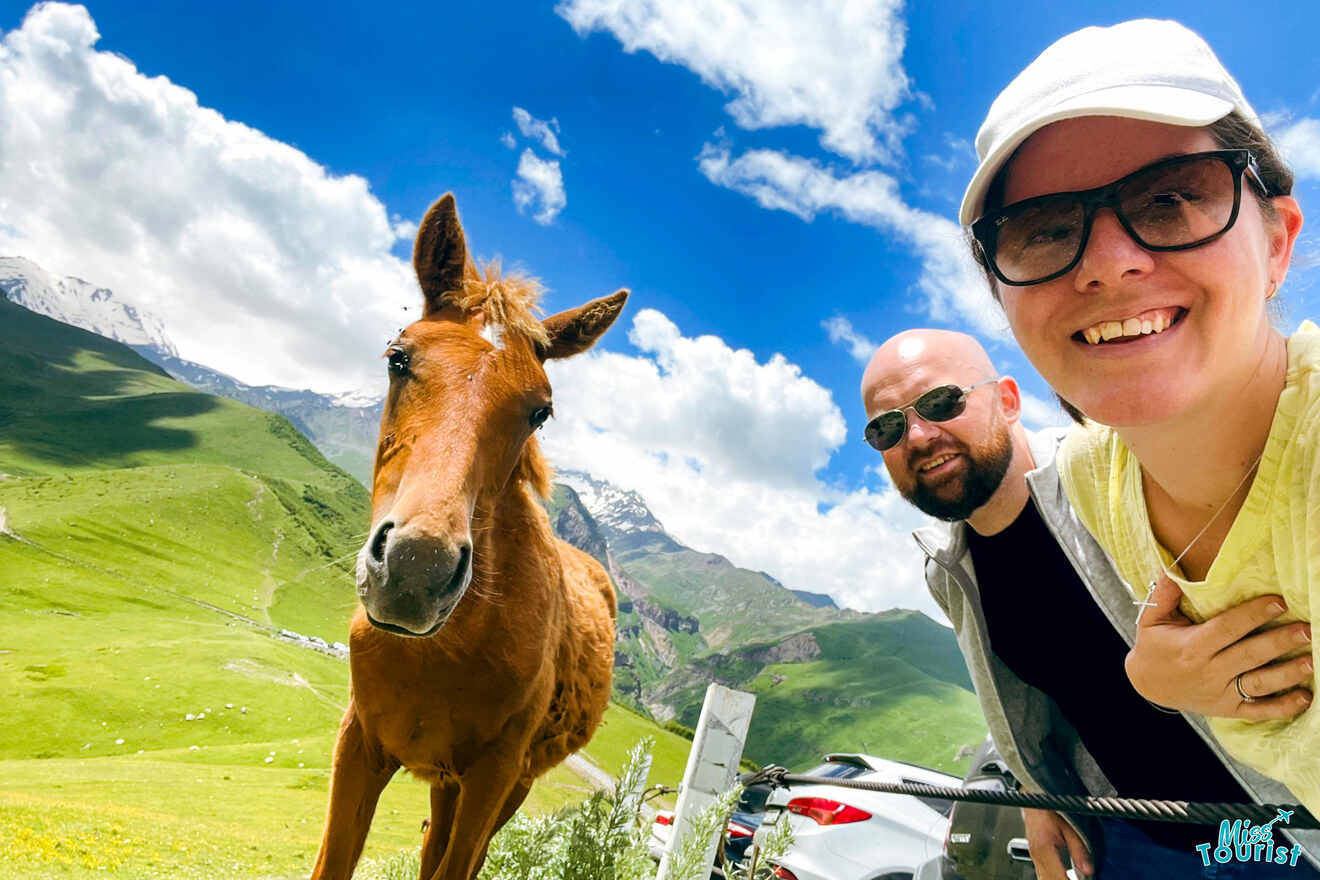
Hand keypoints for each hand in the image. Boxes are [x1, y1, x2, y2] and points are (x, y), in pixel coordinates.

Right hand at [1022, 808, 1091, 879]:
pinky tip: (1063, 877)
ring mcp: (1034, 857)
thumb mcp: (1070, 827)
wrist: (1034, 800)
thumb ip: (1079, 849)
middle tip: (1079, 879)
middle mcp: (1037, 855)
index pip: (1059, 878)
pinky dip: (1053, 879)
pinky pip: (1042, 875)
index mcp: (1045, 849)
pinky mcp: (1035, 856)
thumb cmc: (1050, 809)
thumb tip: (1088, 870)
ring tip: (1071, 878)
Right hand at [1125, 575, 1312, 718]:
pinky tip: (1304, 697)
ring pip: (1258, 684)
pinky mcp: (1228, 709)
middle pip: (1249, 655)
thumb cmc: (1153, 646)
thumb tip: (1173, 566)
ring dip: (1287, 673)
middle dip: (1280, 642)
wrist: (1146, 685)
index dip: (1253, 614)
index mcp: (1191, 647)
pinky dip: (1283, 707)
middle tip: (1307, 630)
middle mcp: (1208, 672)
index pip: (1227, 628)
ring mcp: (1219, 693)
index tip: (1278, 601)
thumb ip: (1166, 594)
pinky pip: (1258, 711)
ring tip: (1311, 661)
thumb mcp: (1151, 619)